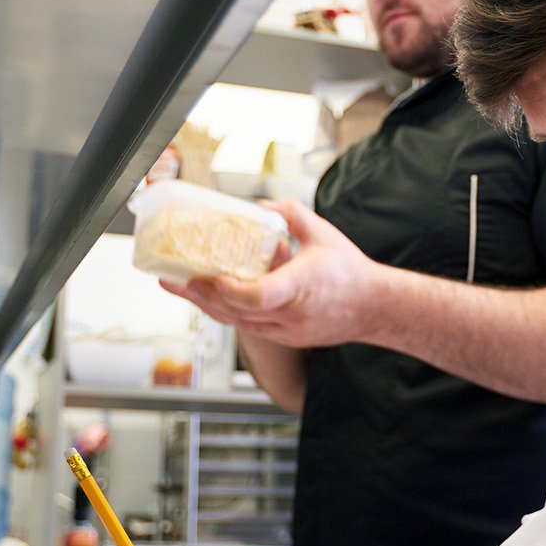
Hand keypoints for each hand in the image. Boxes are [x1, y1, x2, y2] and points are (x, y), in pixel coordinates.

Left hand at [161, 200, 386, 348]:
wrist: (372, 308)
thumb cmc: (349, 271)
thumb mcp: (323, 232)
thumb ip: (290, 214)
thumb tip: (259, 207)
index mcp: (303, 284)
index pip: (261, 295)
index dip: (232, 290)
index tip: (213, 276)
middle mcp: (292, 312)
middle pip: (237, 310)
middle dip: (201, 295)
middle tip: (173, 278)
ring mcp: (287, 329)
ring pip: (237, 322)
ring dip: (207, 305)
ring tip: (181, 287)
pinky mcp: (284, 338)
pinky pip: (247, 326)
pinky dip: (226, 312)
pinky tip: (209, 299)